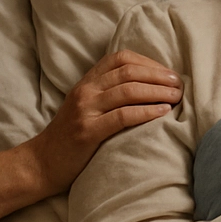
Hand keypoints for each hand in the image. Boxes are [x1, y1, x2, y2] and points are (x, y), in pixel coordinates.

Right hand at [0, 50, 181, 217]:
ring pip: (128, 90)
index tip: (168, 73)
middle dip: (159, 76)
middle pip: (129, 72)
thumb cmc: (71, 137)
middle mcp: (86, 91)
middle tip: (179, 85)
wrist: (41, 163)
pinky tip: (162, 113)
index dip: (149, 62)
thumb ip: (109, 93)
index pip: (121, 58)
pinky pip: (123, 116)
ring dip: (157, 92)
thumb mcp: (87, 107)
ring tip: (176, 97)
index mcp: (87, 82)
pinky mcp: (87, 132)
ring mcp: (85, 110)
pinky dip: (147, 112)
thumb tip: (150, 86)